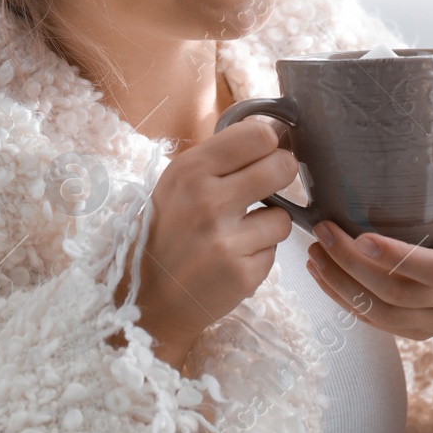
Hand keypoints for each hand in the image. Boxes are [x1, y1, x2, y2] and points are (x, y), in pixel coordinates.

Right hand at [109, 118, 296, 368]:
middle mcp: (208, 201)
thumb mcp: (178, 183)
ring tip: (240, 232)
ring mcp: (226, 239)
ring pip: (284, 214)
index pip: (258, 135)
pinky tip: (234, 257)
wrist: (148, 299)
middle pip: (282, 167)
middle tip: (269, 185)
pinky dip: (260, 252)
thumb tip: (275, 133)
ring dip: (269, 223)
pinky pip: (275, 249)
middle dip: (282, 175)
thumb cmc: (167, 232)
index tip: (266, 152)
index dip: (270, 143)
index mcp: (190, 170)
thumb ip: (220, 159)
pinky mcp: (243, 273)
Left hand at [304, 151, 432, 341]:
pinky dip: (343, 299)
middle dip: (353, 266)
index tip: (361, 237)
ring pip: (382, 315)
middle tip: (322, 233)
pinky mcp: (415, 330)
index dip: (399, 258)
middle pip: (399, 295)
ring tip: (314, 253)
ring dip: (341, 286)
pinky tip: (321, 273)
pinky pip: (375, 322)